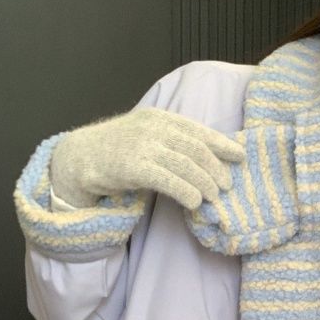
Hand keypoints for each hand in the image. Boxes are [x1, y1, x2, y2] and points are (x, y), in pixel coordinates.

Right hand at [49, 107, 245, 208]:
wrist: (79, 156)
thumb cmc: (118, 149)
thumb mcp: (147, 136)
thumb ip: (173, 141)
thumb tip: (208, 156)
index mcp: (161, 118)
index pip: (199, 131)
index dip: (223, 144)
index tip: (240, 156)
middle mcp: (154, 128)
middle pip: (197, 150)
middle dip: (216, 169)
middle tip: (226, 185)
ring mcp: (144, 146)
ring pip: (187, 166)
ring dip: (205, 183)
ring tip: (213, 197)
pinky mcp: (134, 167)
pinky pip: (169, 180)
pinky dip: (187, 192)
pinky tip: (195, 202)